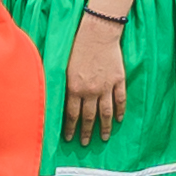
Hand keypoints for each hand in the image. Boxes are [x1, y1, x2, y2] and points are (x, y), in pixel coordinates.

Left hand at [65, 18, 125, 143]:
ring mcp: (106, 87)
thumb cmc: (76, 45)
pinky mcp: (118, 80)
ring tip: (103, 138)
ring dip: (104, 127)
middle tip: (85, 143)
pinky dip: (120, 111)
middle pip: (89, 117)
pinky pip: (120, 100)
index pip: (72, 114)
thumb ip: (61, 84)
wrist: (97, 32)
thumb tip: (55, 99)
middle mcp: (90, 91)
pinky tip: (119, 120)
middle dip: (86, 132)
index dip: (70, 128)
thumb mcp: (63, 66)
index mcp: (74, 88)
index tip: (69, 138)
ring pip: (106, 113)